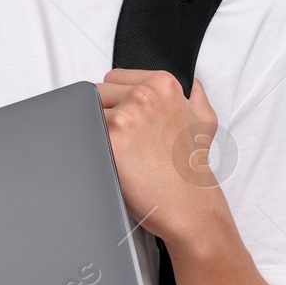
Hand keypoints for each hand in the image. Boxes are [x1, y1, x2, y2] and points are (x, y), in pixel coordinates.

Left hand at [96, 69, 226, 245]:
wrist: (189, 205)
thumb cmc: (191, 168)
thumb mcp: (203, 122)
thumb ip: (194, 96)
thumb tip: (191, 85)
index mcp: (163, 84)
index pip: (115, 78)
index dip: (115, 102)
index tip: (125, 123)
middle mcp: (145, 95)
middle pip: (97, 91)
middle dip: (103, 114)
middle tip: (121, 141)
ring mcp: (126, 115)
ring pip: (86, 110)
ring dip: (94, 129)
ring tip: (115, 151)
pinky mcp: (111, 138)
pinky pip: (82, 132)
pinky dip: (87, 145)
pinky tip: (104, 158)